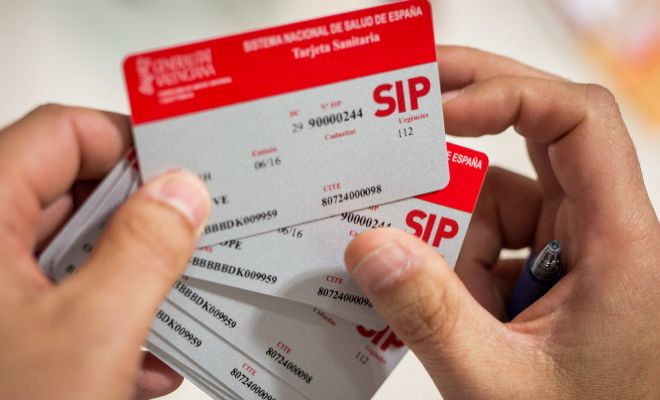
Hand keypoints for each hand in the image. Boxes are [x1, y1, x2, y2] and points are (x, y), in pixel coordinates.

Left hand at [0, 105, 209, 399]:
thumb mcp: (91, 335)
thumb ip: (146, 250)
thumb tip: (183, 192)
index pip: (62, 134)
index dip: (127, 139)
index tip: (183, 163)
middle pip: (71, 193)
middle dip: (141, 219)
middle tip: (193, 232)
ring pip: (74, 252)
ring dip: (131, 277)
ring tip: (175, 303)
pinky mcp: (6, 333)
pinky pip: (64, 300)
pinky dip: (109, 319)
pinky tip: (142, 359)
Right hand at [345, 46, 659, 398]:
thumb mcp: (497, 382)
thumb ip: (430, 316)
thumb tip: (369, 247)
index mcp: (617, 244)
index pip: (578, 123)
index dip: (508, 95)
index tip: (439, 111)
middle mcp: (599, 232)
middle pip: (539, 136)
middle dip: (469, 115)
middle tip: (404, 99)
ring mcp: (570, 251)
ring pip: (498, 198)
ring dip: (445, 223)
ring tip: (399, 254)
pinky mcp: (545, 273)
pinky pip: (488, 240)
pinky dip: (449, 258)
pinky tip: (425, 292)